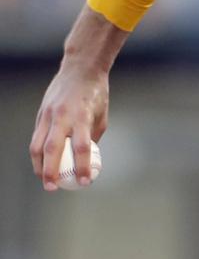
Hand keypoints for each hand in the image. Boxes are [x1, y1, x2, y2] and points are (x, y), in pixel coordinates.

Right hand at [29, 62, 109, 190]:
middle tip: (53, 188)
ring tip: (44, 180)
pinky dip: (38, 153)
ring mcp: (48, 114)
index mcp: (82, 116)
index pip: (82, 147)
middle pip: (52, 149)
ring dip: (38, 166)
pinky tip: (42, 164)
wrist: (80, 69)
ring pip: (37, 145)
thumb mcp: (101, 116)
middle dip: (50, 172)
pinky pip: (36, 137)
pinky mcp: (40, 114)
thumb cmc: (95, 94)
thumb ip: (92, 137)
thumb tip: (88, 159)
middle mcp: (62, 116)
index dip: (83, 166)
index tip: (85, 182)